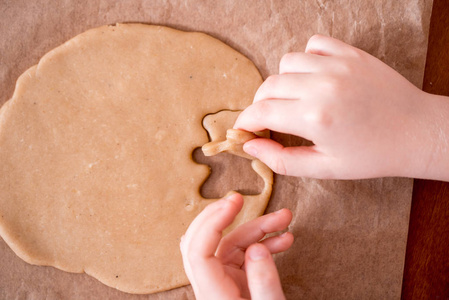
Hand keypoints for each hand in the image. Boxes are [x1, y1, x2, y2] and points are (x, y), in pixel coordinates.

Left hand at [180, 193, 292, 299]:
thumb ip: (264, 284)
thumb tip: (257, 248)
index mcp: (214, 295)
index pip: (198, 250)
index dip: (212, 221)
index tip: (234, 202)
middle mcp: (212, 285)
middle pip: (202, 240)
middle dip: (224, 217)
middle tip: (240, 199)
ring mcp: (222, 281)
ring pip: (229, 243)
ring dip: (257, 228)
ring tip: (285, 219)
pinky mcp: (234, 280)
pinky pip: (243, 253)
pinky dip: (263, 242)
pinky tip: (284, 239)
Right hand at [234, 34, 448, 179]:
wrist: (417, 132)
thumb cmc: (372, 156)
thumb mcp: (324, 169)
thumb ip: (281, 159)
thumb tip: (250, 146)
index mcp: (314, 118)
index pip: (261, 112)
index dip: (245, 121)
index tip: (244, 129)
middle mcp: (322, 86)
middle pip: (268, 86)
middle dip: (260, 104)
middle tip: (269, 119)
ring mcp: (337, 65)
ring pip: (286, 63)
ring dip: (282, 81)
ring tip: (294, 98)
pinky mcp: (351, 54)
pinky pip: (312, 44)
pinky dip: (305, 60)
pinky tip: (313, 78)